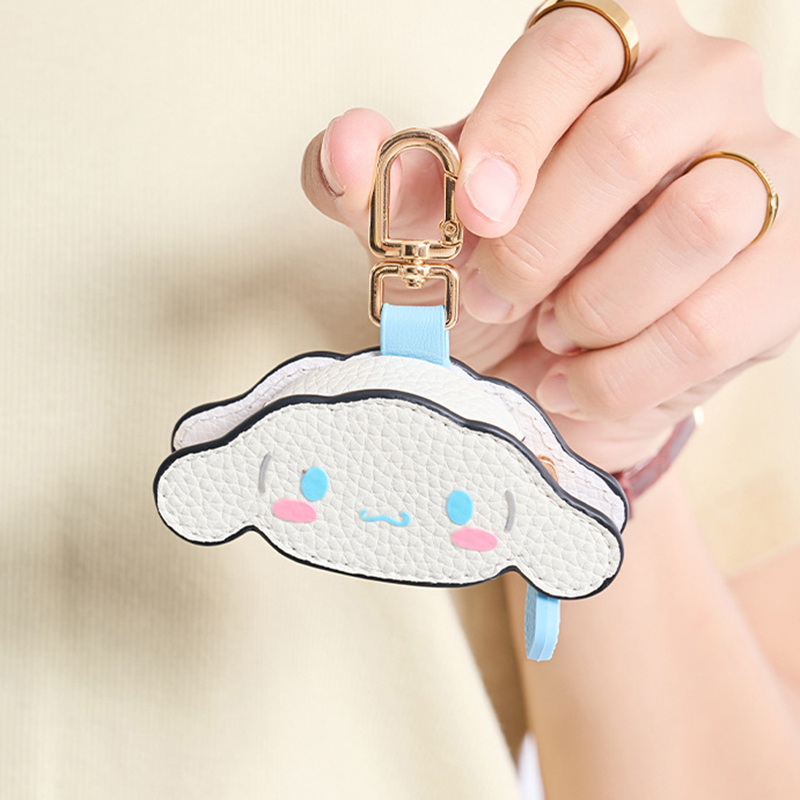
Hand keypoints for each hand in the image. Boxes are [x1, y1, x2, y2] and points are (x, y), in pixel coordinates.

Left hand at [301, 1, 799, 471]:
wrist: (560, 365)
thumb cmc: (500, 277)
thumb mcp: (429, 234)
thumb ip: (381, 189)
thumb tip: (350, 145)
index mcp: (607, 51)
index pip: (567, 51)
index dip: (511, 135)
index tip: (473, 215)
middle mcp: (699, 89)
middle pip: (629, 142)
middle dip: (540, 246)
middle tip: (495, 299)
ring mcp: (764, 170)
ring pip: (695, 223)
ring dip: (594, 305)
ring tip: (551, 334)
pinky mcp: (787, 268)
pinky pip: (714, 325)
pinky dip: (627, 373)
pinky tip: (582, 380)